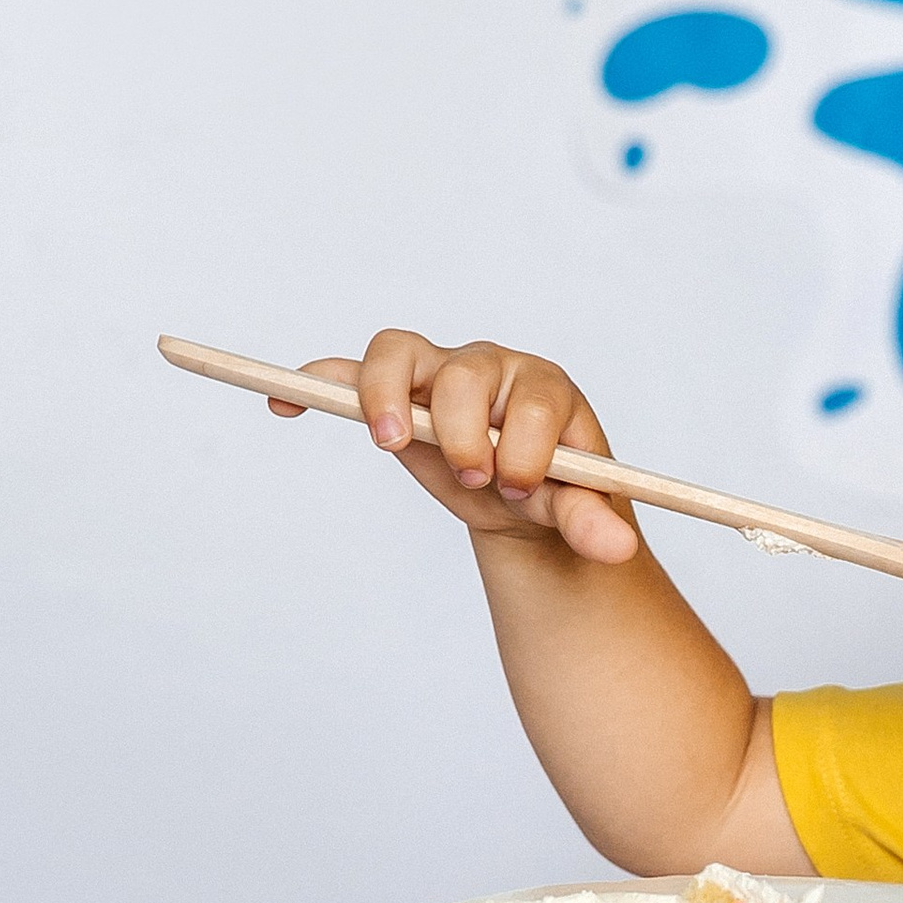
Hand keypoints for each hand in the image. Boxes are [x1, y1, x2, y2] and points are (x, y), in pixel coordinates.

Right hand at [272, 331, 641, 564]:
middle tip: (476, 477)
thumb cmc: (555, 491)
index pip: (530, 399)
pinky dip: (314, 382)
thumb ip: (593, 524)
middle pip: (464, 373)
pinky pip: (346, 373)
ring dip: (386, 395)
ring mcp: (438, 375)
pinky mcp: (395, 394)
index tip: (521, 489)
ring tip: (395, 443)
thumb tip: (619, 550)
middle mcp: (490, 368)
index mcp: (544, 387)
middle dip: (465, 431)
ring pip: (398, 353)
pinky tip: (284, 406)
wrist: (526, 497)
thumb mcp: (576, 511)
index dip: (523, 447)